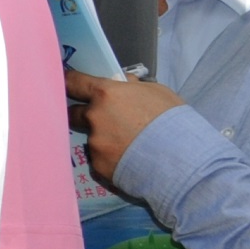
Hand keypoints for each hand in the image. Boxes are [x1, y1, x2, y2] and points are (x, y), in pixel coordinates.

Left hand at [62, 69, 184, 183]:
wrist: (181, 160)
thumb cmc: (173, 121)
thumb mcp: (157, 92)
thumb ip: (133, 86)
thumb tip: (124, 83)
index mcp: (106, 94)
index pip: (75, 82)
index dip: (70, 82)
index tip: (67, 84)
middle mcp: (94, 117)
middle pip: (74, 113)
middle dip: (84, 115)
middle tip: (103, 120)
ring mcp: (94, 143)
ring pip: (92, 138)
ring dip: (104, 140)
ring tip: (129, 146)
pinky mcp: (98, 166)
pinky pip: (101, 159)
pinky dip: (112, 159)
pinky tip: (130, 161)